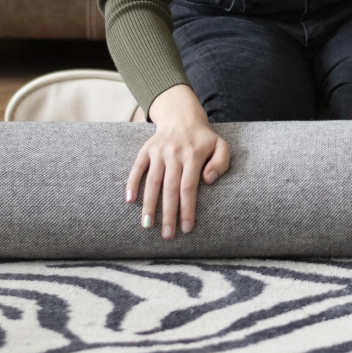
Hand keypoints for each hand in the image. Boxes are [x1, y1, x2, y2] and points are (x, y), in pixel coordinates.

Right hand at [127, 84, 230, 239]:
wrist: (183, 117)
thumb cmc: (204, 139)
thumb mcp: (221, 146)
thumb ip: (221, 162)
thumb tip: (208, 180)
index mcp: (194, 154)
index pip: (189, 187)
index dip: (187, 209)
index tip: (186, 228)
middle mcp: (175, 153)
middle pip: (170, 188)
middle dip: (168, 214)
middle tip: (167, 235)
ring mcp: (159, 151)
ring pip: (152, 181)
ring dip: (149, 204)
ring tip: (147, 225)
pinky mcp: (146, 150)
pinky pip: (137, 167)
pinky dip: (132, 183)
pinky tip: (130, 200)